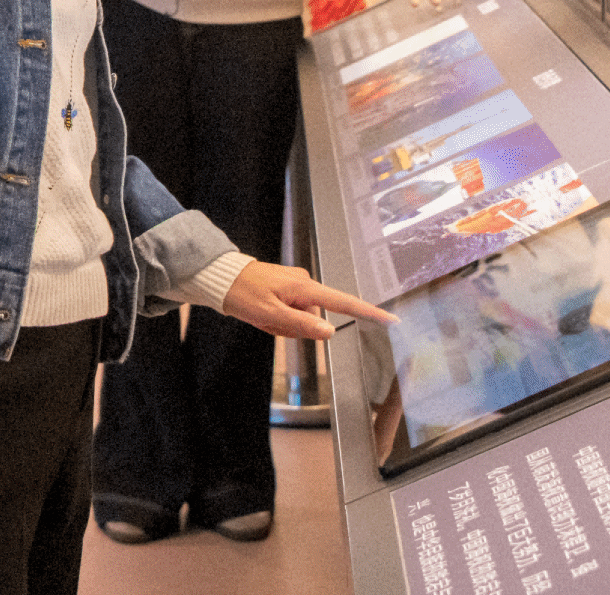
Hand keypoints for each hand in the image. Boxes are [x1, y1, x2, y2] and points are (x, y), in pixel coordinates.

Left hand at [220, 260, 396, 339]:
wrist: (218, 277)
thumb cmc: (242, 293)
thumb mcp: (270, 315)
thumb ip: (301, 325)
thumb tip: (329, 332)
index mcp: (304, 288)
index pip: (343, 303)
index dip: (368, 312)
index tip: (391, 319)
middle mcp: (304, 284)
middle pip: (314, 320)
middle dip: (292, 328)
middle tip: (268, 321)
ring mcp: (295, 286)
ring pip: (300, 320)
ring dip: (281, 325)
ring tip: (261, 315)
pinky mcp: (286, 290)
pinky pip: (289, 314)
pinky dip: (277, 320)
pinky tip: (261, 313)